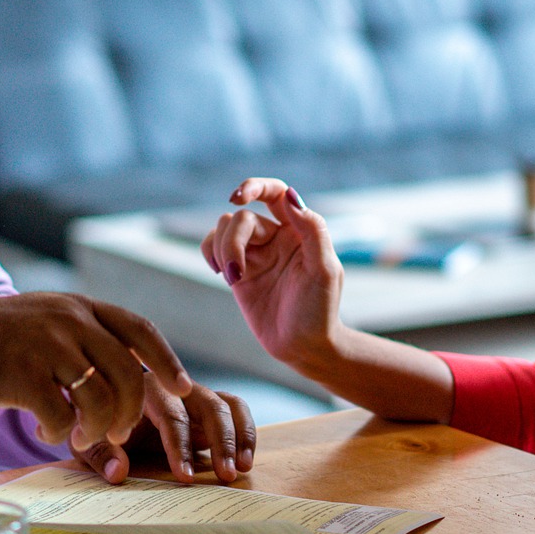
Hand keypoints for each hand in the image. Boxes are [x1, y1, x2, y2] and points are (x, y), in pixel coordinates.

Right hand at [0, 293, 191, 451]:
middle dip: (132, 410)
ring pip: (99, 398)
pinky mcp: (23, 375)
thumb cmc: (4, 340)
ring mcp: (47, 346)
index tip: (184, 388)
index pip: (140, 330)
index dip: (167, 360)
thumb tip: (138, 374)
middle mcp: (70, 321)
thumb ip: (89, 337)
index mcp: (81, 307)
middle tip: (121, 432)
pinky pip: (60, 416)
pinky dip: (59, 432)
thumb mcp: (50, 320)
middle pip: (127, 372)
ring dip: (97, 428)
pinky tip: (45, 428)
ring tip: (80, 435)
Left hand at [71, 383, 257, 484]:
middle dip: (219, 441)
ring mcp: (194, 394)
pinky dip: (246, 431)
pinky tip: (247, 460)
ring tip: (241, 470)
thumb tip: (118, 474)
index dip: (180, 447)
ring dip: (237, 437)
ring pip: (225, 405)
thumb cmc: (96, 426)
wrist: (102, 407)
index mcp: (144, 390)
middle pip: (206, 405)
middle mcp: (173, 387)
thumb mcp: (86, 442)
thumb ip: (99, 456)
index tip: (186, 477)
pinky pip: (236, 408)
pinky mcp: (208, 402)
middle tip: (226, 475)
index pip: (170, 416)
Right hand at [201, 180, 343, 370]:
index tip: (237, 198)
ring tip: (232, 278)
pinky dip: (210, 253)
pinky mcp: (238, 271)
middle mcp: (276, 236)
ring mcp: (256, 253)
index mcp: (300, 229)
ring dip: (221, 250)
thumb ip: (312, 230)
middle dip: (233, 241)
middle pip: (242, 217)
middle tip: (235, 274)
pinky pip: (214, 247)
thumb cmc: (321, 309)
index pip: (276, 193)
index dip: (255, 186)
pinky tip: (222, 272)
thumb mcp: (324, 270)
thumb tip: (290, 196)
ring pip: (225, 229)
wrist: (304, 347)